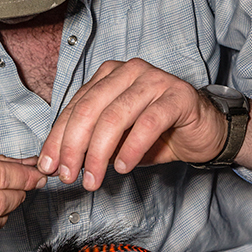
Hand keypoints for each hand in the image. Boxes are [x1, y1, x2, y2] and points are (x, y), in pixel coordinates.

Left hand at [38, 59, 228, 189]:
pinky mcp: (177, 95)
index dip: (58, 139)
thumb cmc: (157, 133)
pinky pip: (147, 123)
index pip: (74, 107)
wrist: (203, 132)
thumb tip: (56, 164)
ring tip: (94, 179)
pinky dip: (131, 148)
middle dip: (74, 147)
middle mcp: (128, 71)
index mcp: (108, 76)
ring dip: (99, 153)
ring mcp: (154, 80)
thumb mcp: (116, 140)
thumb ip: (89, 144)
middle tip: (69, 176)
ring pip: (115, 116)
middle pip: (89, 110)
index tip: (49, 167)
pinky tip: (123, 166)